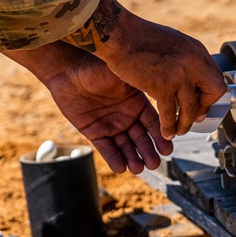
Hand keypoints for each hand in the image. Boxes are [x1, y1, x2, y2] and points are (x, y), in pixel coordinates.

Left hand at [4, 43, 173, 173]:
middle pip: (141, 139)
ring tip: (139, 169)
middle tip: (155, 164)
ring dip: (133, 158)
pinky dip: (114, 158)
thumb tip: (163, 87)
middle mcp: (127, 117)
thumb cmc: (95, 68)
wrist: (67, 72)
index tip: (168, 148)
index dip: (161, 136)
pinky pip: (106, 148)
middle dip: (148, 152)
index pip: (153, 123)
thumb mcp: (122, 73)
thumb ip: (140, 84)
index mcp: (137, 103)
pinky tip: (121, 168)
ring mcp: (111, 126)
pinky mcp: (95, 133)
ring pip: (125, 146)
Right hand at [62, 0, 227, 138]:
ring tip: (179, 130)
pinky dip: (168, 126)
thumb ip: (186, 59)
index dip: (210, 93)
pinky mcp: (162, 86)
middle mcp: (193, 62)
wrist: (119, 34)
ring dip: (186, 123)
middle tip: (196, 116)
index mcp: (197, 50)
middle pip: (215, 91)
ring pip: (192, 108)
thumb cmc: (140, 36)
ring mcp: (179, 74)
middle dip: (206, 106)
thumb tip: (192, 76)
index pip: (216, 76)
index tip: (202, 102)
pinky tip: (165, 131)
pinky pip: (170, 114)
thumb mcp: (173, 42)